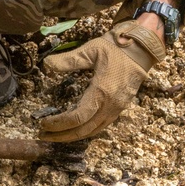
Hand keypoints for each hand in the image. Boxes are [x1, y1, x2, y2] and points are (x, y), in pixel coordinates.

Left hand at [38, 19, 164, 142]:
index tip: (43, 123)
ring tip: (54, 136)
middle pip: (83, 130)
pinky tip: (73, 129)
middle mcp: (110, 106)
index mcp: (101, 93)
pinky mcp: (119, 109)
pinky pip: (100, 126)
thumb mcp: (90, 50)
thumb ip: (68, 60)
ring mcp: (116, 109)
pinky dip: (85, 131)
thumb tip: (46, 64)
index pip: (76, 118)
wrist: (141, 50)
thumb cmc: (115, 48)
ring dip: (72, 136)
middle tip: (43, 135)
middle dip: (61, 136)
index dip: (58, 124)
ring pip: (92, 131)